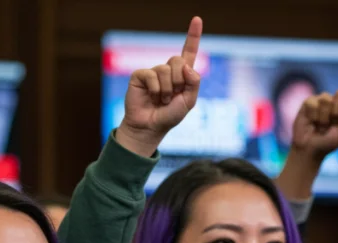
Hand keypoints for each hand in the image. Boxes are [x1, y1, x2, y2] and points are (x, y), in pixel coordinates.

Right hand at [115, 16, 201, 156]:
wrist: (150, 127)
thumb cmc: (169, 116)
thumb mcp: (188, 102)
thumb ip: (193, 83)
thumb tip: (186, 65)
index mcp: (182, 75)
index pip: (188, 51)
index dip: (193, 36)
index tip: (197, 19)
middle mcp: (167, 70)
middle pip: (178, 60)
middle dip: (179, 80)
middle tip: (172, 95)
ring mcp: (153, 72)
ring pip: (165, 70)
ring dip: (166, 89)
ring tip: (161, 100)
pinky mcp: (140, 75)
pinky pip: (152, 75)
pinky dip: (156, 89)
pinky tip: (152, 98)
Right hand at [290, 63, 337, 158]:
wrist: (309, 149)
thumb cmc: (328, 143)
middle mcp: (337, 101)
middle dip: (337, 111)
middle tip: (331, 124)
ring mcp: (323, 100)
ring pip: (326, 99)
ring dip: (324, 117)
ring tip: (321, 126)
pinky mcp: (309, 102)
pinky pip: (313, 104)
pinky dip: (313, 117)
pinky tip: (312, 123)